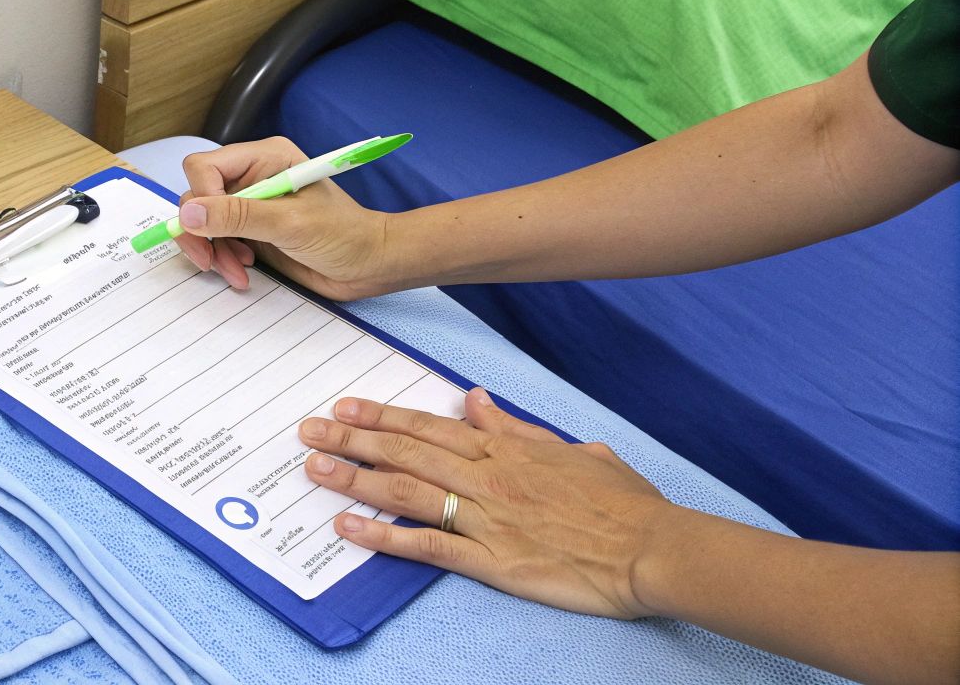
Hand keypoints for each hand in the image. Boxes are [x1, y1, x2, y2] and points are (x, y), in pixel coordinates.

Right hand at [175, 137, 392, 298]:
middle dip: (202, 231)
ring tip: (237, 271)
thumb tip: (189, 214)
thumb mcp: (289, 224)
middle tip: (212, 260)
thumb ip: (238, 217)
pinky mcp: (251, 229)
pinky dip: (222, 258)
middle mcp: (252, 176)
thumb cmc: (344, 236)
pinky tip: (243, 271)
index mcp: (265, 158)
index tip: (211, 229)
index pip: (205, 167)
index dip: (201, 198)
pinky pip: (217, 240)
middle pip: (198, 195)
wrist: (369, 265)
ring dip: (212, 250)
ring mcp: (250, 204)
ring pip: (203, 222)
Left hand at [298, 388, 678, 619]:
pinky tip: (349, 529)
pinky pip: (428, 546)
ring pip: (407, 492)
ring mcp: (489, 519)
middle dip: (352, 441)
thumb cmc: (623, 503)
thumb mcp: (572, 449)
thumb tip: (476, 398)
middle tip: (308, 432)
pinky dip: (385, 537)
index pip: (430, 427)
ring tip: (315, 470)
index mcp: (508, 450)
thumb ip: (516, 427)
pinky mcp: (494, 562)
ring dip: (356, 479)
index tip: (345, 407)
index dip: (383, 416)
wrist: (653, 550)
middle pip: (406, 453)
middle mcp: (489, 478)